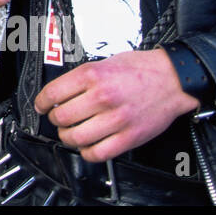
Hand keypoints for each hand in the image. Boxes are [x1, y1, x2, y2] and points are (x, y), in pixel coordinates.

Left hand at [34, 48, 200, 161]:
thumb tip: (61, 92)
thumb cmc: (142, 69)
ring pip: (75, 138)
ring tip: (70, 132)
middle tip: (58, 118)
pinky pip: (98, 153)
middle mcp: (102, 97)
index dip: (41, 102)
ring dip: (67, 137)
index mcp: (92, 75)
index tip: (41, 106)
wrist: (174, 79)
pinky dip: (87, 153)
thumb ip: (83, 77)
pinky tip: (87, 145)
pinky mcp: (129, 137)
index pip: (52, 93)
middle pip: (61, 117)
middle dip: (54, 119)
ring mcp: (116, 119)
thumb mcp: (105, 61)